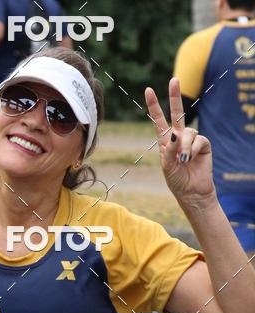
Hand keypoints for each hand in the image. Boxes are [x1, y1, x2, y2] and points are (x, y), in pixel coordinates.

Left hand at [145, 77, 214, 208]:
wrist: (191, 191)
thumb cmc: (176, 180)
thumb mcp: (167, 167)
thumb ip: (169, 150)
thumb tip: (175, 134)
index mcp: (166, 141)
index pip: (159, 120)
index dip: (154, 106)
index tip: (148, 90)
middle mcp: (179, 137)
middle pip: (177, 113)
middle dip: (175, 96)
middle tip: (174, 80)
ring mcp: (191, 139)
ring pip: (188, 132)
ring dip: (185, 147)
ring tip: (184, 161)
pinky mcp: (203, 144)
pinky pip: (199, 140)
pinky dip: (193, 150)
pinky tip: (192, 159)